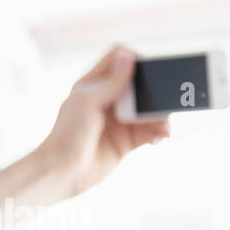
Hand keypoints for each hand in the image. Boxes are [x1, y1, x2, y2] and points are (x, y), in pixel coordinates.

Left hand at [37, 44, 170, 199]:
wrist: (61, 173)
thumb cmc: (68, 135)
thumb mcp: (88, 102)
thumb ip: (112, 81)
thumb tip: (129, 56)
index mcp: (94, 85)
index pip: (119, 59)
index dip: (135, 60)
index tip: (148, 70)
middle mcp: (108, 100)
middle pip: (141, 84)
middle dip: (157, 89)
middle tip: (169, 96)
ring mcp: (118, 121)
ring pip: (149, 110)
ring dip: (161, 115)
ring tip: (164, 127)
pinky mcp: (126, 142)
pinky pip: (150, 132)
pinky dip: (159, 133)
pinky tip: (159, 138)